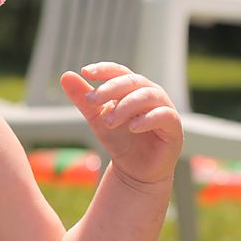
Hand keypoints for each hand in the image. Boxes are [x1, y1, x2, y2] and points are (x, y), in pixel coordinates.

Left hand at [60, 62, 182, 184]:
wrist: (134, 170)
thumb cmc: (118, 139)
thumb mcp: (96, 118)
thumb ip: (82, 99)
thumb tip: (65, 75)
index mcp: (133, 88)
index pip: (120, 71)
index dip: (104, 69)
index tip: (85, 72)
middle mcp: (151, 94)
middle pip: (133, 81)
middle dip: (111, 89)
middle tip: (92, 101)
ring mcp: (164, 109)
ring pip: (148, 96)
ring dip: (125, 106)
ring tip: (108, 122)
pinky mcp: (174, 127)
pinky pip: (164, 115)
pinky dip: (146, 119)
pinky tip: (131, 127)